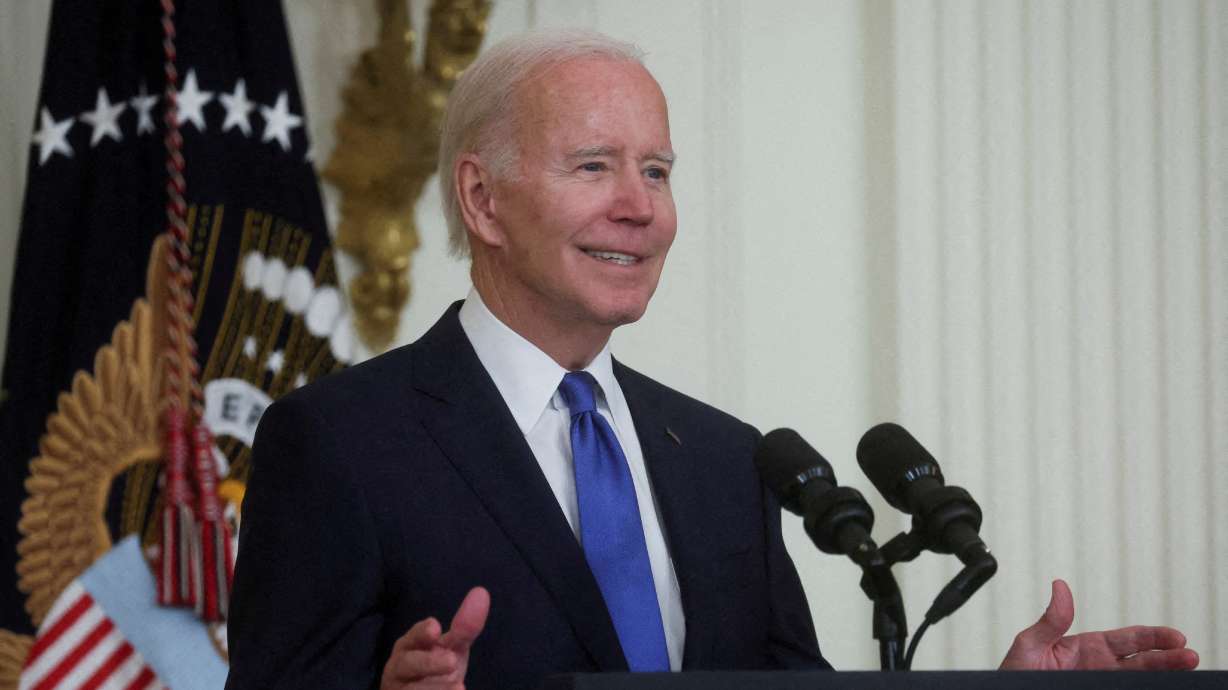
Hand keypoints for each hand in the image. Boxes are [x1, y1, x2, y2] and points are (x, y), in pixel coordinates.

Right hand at [381, 587, 490, 688]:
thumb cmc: (433, 667)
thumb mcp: (450, 648)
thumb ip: (464, 627)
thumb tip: (481, 592)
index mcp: (409, 647)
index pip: (412, 637)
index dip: (421, 633)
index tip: (435, 627)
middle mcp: (399, 668)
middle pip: (408, 664)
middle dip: (428, 663)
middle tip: (452, 661)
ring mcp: (401, 689)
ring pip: (411, 689)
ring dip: (434, 688)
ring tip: (460, 687)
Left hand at [1000, 579, 1198, 670]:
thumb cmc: (1014, 674)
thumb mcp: (1029, 644)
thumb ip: (1050, 620)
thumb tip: (1059, 586)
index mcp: (1086, 647)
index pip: (1128, 640)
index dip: (1153, 638)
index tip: (1176, 637)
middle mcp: (1099, 667)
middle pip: (1143, 661)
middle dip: (1168, 657)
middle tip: (1190, 656)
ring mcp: (1101, 684)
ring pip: (1140, 680)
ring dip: (1165, 675)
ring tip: (1187, 670)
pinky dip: (1147, 689)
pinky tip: (1163, 686)